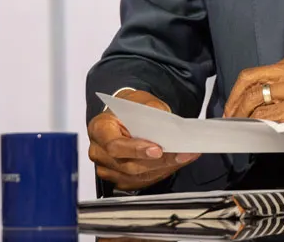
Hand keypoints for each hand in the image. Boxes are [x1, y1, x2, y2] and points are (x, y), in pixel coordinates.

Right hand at [87, 89, 201, 190]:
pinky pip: (141, 182)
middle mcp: (99, 152)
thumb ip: (153, 113)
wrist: (124, 116)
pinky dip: (160, 173)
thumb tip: (169, 127)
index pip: (115, 146)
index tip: (157, 150)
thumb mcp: (141, 101)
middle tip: (182, 153)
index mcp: (99, 129)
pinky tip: (175, 163)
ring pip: (137, 177)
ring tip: (184, 157)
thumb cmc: (130, 108)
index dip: (136, 150)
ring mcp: (107, 168)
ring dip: (164, 168)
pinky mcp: (119, 179)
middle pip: (129, 165)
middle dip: (159, 161)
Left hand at [222, 55, 283, 144]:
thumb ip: (282, 88)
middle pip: (251, 84)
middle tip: (230, 120)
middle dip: (234, 104)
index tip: (231, 108)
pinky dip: (260, 126)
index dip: (236, 93)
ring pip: (258, 101)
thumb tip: (250, 106)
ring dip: (245, 117)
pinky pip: (271, 118)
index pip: (253, 74)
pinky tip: (258, 132)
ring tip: (242, 127)